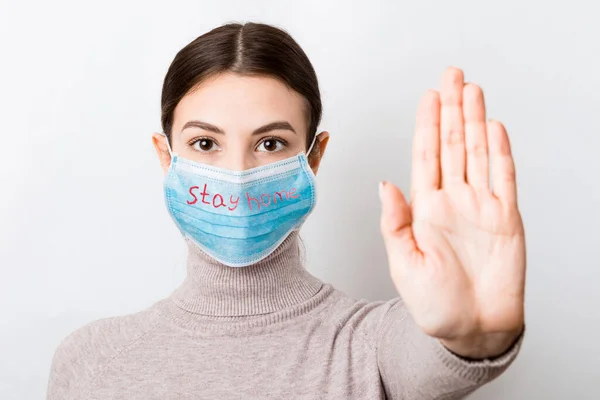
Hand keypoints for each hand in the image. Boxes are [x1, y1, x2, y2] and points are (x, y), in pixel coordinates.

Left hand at [379, 67, 525, 358]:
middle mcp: (452, 201)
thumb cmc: (433, 304)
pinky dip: (501, 152)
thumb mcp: (403, 262)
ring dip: (475, 121)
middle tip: (451, 76)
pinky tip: (494, 128)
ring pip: (478, 153)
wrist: (470, 330)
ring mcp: (480, 207)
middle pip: (453, 144)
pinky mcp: (506, 220)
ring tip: (472, 90)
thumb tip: (384, 184)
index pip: (426, 156)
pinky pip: (504, 179)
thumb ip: (395, 222)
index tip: (428, 97)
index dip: (428, 125)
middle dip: (451, 109)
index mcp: (425, 209)